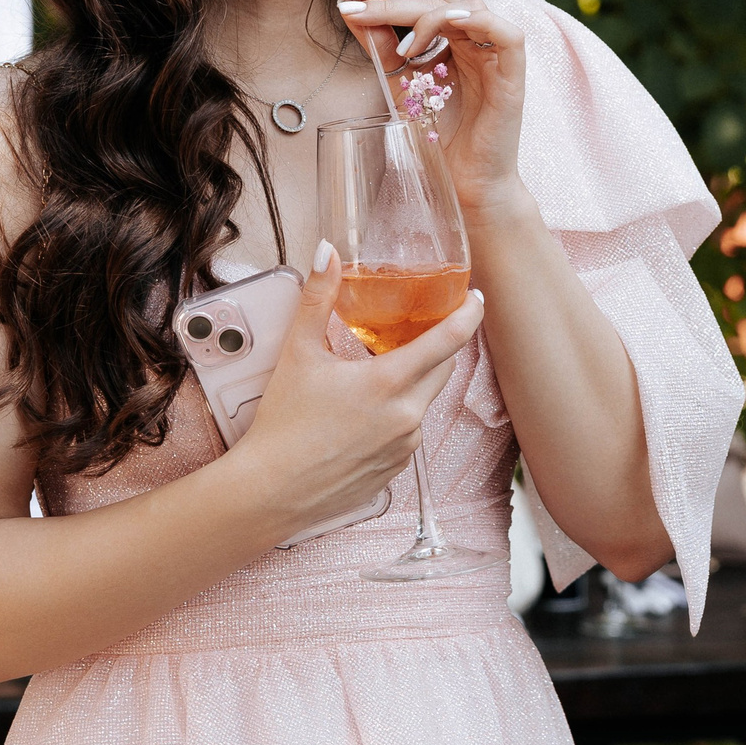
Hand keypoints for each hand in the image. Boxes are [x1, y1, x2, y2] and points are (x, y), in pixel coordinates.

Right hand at [229, 244, 481, 534]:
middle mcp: (406, 417)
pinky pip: (407, 432)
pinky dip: (395, 415)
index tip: (475, 299)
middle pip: (441, 370)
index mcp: (388, 384)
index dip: (467, 315)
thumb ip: (317, 298)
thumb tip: (326, 254)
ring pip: (422, 402)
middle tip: (418, 329)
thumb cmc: (282, 425)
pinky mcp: (395, 471)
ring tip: (374, 374)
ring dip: (410, 383)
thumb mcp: (297, 353)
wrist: (270, 490)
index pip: (447, 341)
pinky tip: (362, 415)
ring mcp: (404, 447)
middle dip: (436, 346)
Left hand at [333, 0, 528, 215]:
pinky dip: (477, 20)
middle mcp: (474, 38)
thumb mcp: (401, 84)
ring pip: (466, 6)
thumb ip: (381, 47)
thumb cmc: (438, 136)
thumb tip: (350, 9)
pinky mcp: (514, 75)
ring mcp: (496, 54)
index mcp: (452, 36)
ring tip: (401, 45)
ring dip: (425, 12)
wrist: (464, 183)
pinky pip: (507, 33)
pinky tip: (448, 25)